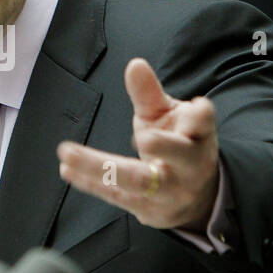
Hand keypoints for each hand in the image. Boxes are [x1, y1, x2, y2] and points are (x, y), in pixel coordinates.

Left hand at [57, 57, 218, 229]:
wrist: (197, 197)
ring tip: (70, 155)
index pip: (204, 123)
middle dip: (162, 146)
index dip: (200, 116)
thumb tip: (135, 64)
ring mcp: (170, 190)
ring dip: (102, 167)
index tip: (196, 106)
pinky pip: (117, 195)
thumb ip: (149, 94)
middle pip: (178, 156)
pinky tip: (68, 169)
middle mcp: (189, 165)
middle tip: (143, 137)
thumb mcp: (168, 118)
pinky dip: (90, 182)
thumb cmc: (178, 146)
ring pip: (139, 181)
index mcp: (198, 136)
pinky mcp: (149, 209)